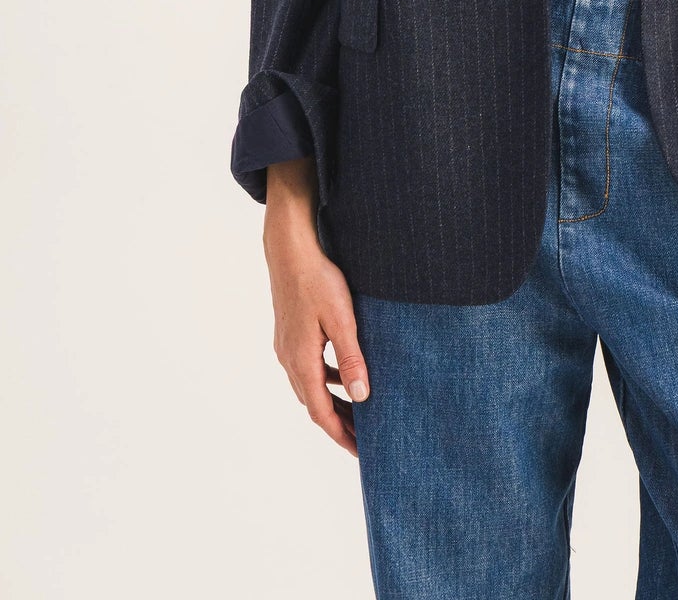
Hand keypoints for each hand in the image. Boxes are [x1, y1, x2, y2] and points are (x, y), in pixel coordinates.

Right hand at [264, 161, 369, 455]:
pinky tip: (343, 374)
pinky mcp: (290, 334)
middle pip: (314, 405)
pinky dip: (326, 380)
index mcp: (301, 361)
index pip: (321, 412)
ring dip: (332, 402)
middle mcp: (289, 360)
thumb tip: (360, 397)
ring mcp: (287, 347)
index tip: (362, 453)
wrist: (289, 249)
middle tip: (366, 440)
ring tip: (358, 413)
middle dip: (339, 424)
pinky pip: (309, 368)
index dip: (341, 434)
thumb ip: (351, 357)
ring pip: (310, 387)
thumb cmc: (318, 279)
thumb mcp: (341, 318)